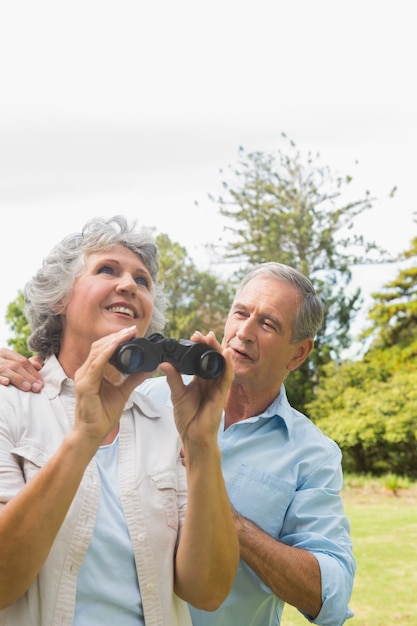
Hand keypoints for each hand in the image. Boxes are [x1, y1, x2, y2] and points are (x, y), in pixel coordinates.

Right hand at [0, 348, 43, 391]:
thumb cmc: (2, 368)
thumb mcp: (12, 363)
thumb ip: (26, 364)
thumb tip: (38, 366)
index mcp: (5, 353)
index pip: (22, 361)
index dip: (33, 372)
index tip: (41, 383)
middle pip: (16, 365)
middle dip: (28, 377)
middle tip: (37, 387)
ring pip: (5, 369)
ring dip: (18, 379)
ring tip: (27, 388)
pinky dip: (0, 378)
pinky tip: (6, 382)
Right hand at [73, 326, 153, 444]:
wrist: (93, 433)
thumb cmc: (103, 414)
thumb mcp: (123, 392)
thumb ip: (134, 379)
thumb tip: (148, 368)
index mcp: (92, 371)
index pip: (103, 348)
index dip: (117, 339)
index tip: (133, 333)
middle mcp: (85, 371)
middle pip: (99, 346)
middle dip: (117, 336)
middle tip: (133, 330)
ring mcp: (83, 377)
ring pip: (97, 351)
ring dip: (114, 341)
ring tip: (128, 334)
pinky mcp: (85, 385)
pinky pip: (96, 365)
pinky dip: (106, 354)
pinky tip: (116, 346)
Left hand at [159, 331, 233, 445]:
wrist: (193, 436)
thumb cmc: (187, 418)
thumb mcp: (177, 395)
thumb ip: (173, 378)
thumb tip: (163, 363)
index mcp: (200, 380)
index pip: (201, 359)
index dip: (199, 347)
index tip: (193, 336)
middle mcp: (210, 382)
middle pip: (212, 359)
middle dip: (208, 345)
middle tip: (200, 334)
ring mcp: (218, 387)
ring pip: (221, 364)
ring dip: (217, 350)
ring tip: (211, 337)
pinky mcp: (222, 395)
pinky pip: (228, 377)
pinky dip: (228, 365)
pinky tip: (226, 354)